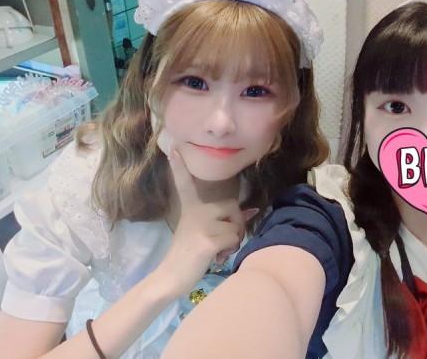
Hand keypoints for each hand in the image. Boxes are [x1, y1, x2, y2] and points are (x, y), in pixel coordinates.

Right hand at [158, 148, 257, 292]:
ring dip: (233, 241)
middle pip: (233, 209)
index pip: (185, 182)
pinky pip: (234, 239)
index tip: (174, 149)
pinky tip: (215, 257)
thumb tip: (254, 210)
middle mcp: (196, 210)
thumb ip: (230, 219)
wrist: (171, 276)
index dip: (180, 167)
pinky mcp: (208, 239)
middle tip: (222, 242)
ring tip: (216, 250)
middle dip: (237, 226)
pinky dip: (230, 250)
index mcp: (192, 206)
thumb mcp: (207, 233)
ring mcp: (202, 224)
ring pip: (236, 226)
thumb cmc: (191, 254)